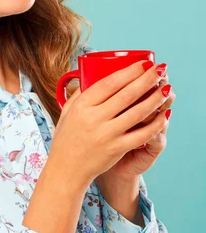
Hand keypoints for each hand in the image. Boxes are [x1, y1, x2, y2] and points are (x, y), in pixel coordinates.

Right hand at [51, 59, 173, 190]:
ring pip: (137, 112)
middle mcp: (94, 118)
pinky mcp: (116, 149)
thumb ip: (80, 94)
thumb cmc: (67, 139)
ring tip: (166, 89)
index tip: (144, 63)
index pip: (109, 83)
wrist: (66, 169)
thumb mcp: (67, 112)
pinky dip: (155, 124)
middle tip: (161, 70)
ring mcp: (106, 135)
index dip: (130, 71)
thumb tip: (91, 76)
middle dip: (147, 79)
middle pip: (127, 94)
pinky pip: (141, 134)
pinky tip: (165, 115)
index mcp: (82, 106)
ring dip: (155, 99)